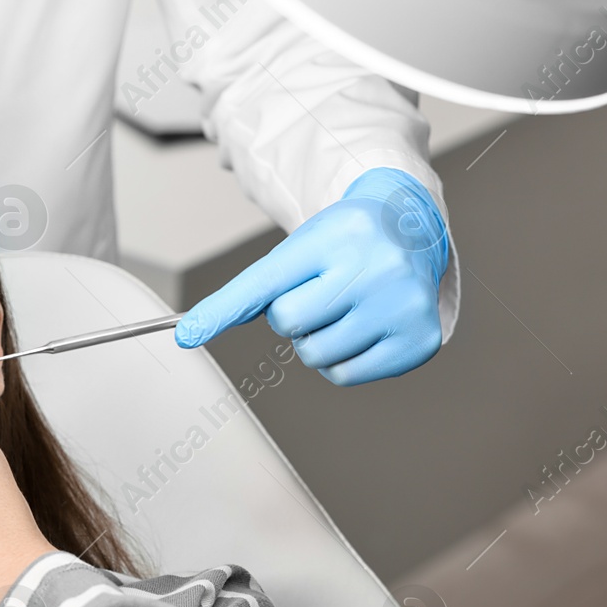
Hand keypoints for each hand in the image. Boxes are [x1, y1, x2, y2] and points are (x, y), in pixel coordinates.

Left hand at [174, 167, 448, 385]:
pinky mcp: (419, 340)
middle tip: (321, 292)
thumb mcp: (298, 250)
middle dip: (293, 315)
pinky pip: (345, 375)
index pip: (265, 282)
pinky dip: (342, 360)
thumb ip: (248, 291)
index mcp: (337, 236)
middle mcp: (376, 267)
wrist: (411, 231)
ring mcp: (403, 304)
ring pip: (315, 355)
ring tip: (344, 308)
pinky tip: (362, 328)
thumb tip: (193, 330)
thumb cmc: (345, 243)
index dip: (222, 310)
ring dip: (317, 340)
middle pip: (288, 323)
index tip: (187, 334)